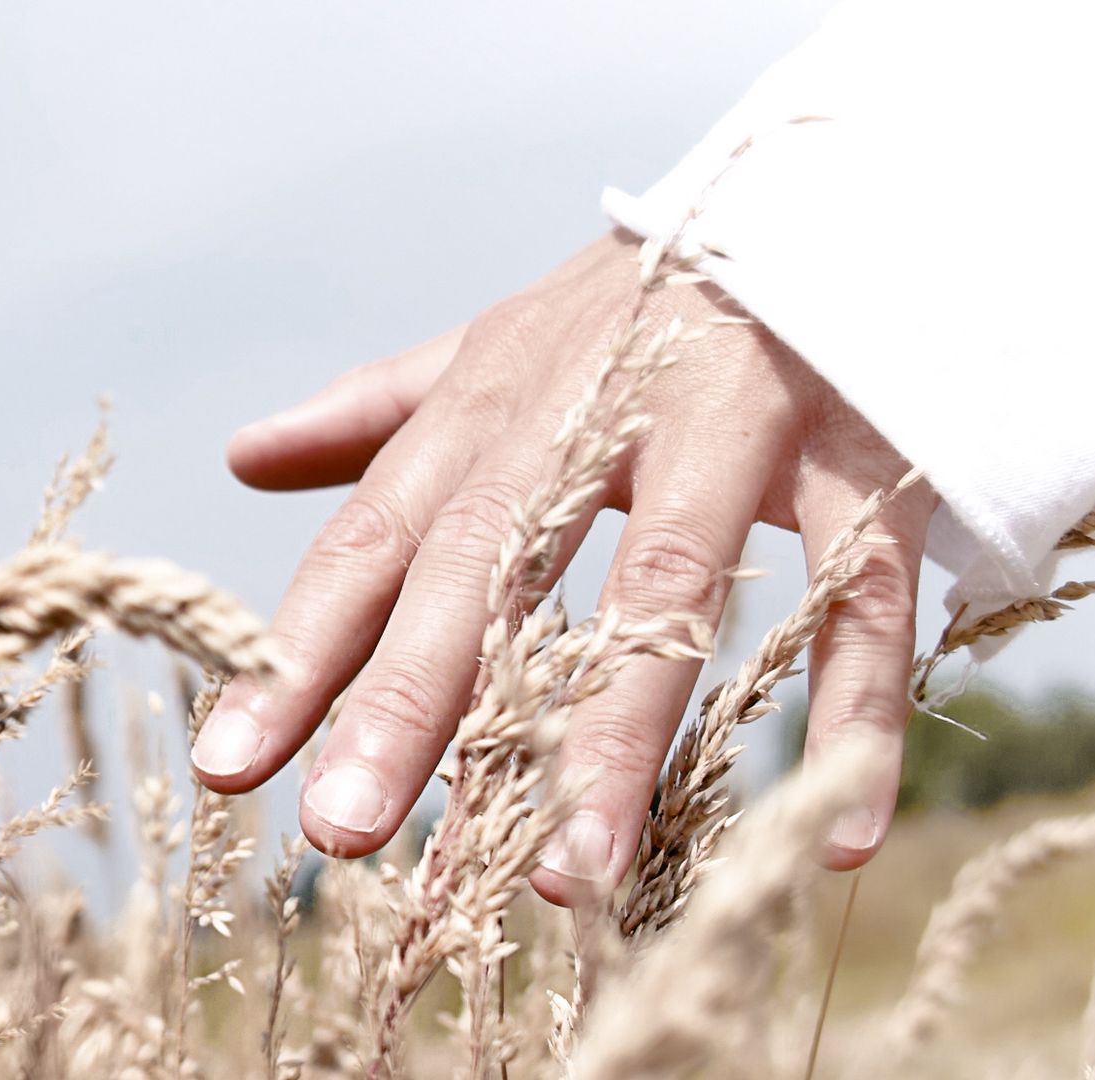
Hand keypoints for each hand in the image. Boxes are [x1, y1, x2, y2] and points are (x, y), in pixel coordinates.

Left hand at [190, 231, 932, 906]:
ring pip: (669, 591)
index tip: (227, 767)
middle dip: (411, 700)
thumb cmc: (638, 311)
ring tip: (566, 880)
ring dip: (615, 737)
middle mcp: (595, 414)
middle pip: (490, 566)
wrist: (835, 199)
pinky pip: (864, 598)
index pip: (375, 541)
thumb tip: (242, 455)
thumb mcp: (501, 348)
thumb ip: (378, 414)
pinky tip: (830, 838)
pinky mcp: (867, 461)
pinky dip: (852, 714)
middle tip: (343, 831)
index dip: (299, 654)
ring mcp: (736, 430)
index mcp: (494, 405)